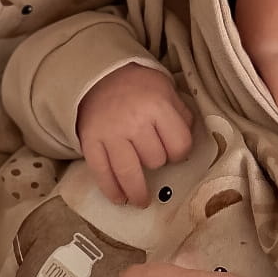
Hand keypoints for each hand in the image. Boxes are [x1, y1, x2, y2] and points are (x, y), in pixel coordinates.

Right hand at [76, 64, 193, 204]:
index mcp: (158, 106)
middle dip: (157, 162)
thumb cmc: (139, 86)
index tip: (175, 153)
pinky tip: (119, 198)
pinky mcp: (90, 142)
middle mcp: (134, 121)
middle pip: (155, 160)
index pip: (179, 145)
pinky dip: (111, 189)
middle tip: (153, 158)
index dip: (181, 153)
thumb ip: (180, 116)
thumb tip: (186, 146)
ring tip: (141, 200)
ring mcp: (110, 134)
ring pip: (130, 172)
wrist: (100, 75)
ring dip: (137, 191)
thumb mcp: (167, 90)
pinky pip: (102, 173)